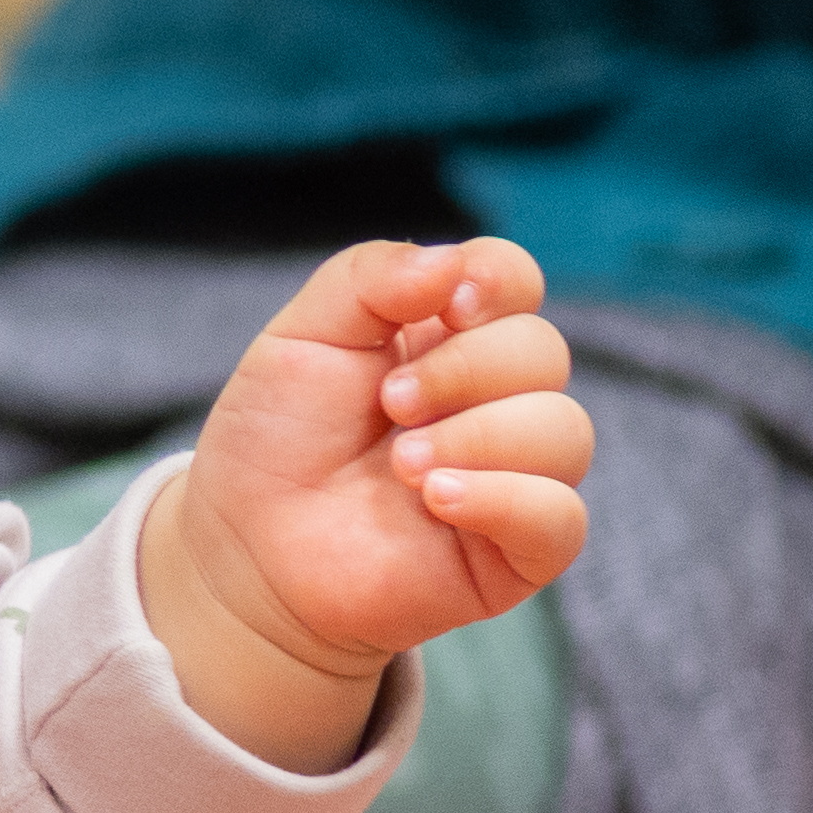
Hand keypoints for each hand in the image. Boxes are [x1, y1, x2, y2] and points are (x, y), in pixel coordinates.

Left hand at [137, 233, 594, 766]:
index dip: (496, 280)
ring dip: (478, 436)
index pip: (515, 279)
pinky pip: (561, 515)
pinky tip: (437, 500)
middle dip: (464, 369)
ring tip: (401, 466)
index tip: (447, 304)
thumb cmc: (278, 437)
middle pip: (542, 351)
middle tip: (390, 404)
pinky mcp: (518, 550)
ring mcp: (513, 474)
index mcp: (449, 335)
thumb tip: (450, 262)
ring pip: (564, 430)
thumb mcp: (302, 335)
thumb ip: (370, 278)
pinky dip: (505, 498)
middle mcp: (494, 398)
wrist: (248, 546)